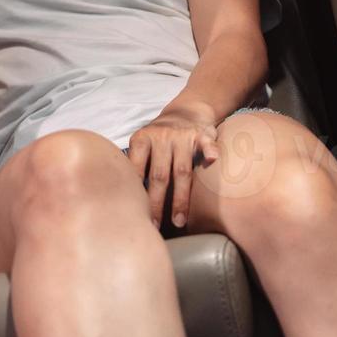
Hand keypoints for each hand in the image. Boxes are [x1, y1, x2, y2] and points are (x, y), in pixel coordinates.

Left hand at [127, 104, 220, 228]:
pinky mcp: (201, 135)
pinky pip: (206, 143)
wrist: (186, 111)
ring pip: (182, 170)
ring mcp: (182, 136)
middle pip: (159, 175)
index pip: (137, 169)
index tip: (134, 214)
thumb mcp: (142, 145)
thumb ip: (137, 165)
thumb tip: (123, 196)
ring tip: (179, 221)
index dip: (136, 193)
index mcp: (141, 140)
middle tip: (155, 225)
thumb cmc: (159, 139)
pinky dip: (210, 150)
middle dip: (157, 203)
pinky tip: (212, 160)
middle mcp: (160, 137)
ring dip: (181, 198)